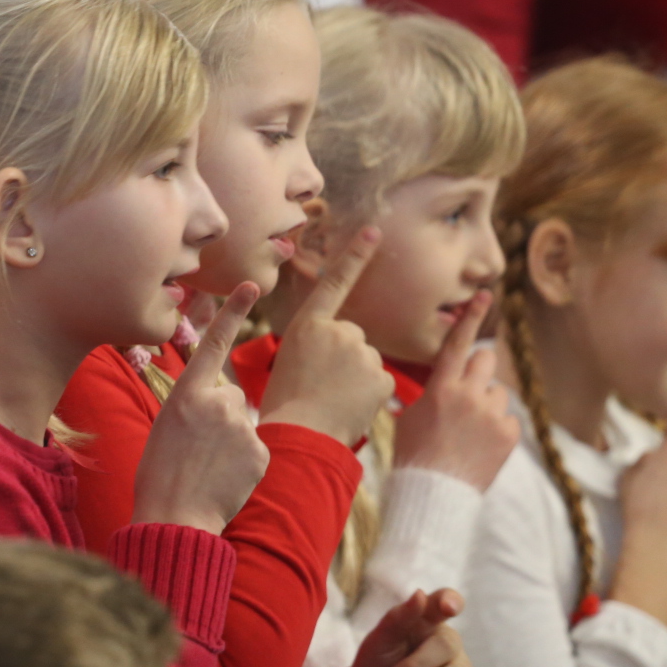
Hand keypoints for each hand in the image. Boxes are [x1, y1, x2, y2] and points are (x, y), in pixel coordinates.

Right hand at [132, 283, 271, 533]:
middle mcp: (217, 402)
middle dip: (222, 418)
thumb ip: (196, 406)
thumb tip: (225, 403)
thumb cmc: (160, 476)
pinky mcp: (260, 451)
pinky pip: (256, 449)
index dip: (232, 311)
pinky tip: (225, 480)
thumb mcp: (166, 427)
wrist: (175, 518)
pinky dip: (244, 464)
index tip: (250, 285)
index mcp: (186, 394)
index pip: (214, 343)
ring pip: (244, 424)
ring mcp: (242, 426)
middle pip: (232, 396)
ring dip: (233, 442)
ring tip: (209, 468)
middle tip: (198, 450)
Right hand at [259, 228, 393, 445]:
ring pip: (367, 361)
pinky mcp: (380, 376)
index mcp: (309, 325)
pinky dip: (368, 395)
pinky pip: (379, 381)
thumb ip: (320, 345)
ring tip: (332, 400)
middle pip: (353, 338)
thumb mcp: (291, 361)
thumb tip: (347, 344)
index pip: (335, 282)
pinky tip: (349, 408)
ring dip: (356, 379)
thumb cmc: (286, 405)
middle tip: (321, 385)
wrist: (299, 436)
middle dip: (345, 359)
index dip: (355, 255)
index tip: (374, 230)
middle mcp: (339, 331)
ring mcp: (362, 352)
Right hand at [392, 291, 520, 489]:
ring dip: (487, 403)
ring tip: (469, 431)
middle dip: (478, 370)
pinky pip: (507, 418)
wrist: (434, 495)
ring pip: (497, 391)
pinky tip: (480, 445)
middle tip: (466, 392)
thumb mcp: (406, 418)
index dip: (472, 316)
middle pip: (486, 360)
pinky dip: (497, 427)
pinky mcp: (508, 434)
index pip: (457, 343)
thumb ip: (425, 394)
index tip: (487, 294)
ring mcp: (491, 415)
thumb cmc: (412, 456)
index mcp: (441, 388)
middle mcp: (469, 395)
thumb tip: (432, 384)